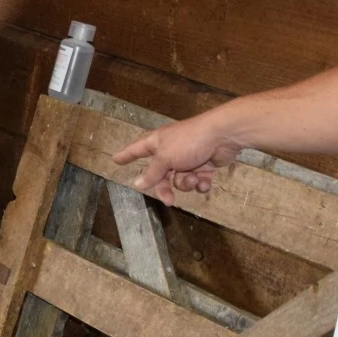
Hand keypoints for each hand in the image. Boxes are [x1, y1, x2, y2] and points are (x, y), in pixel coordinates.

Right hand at [112, 109, 242, 203]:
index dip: (126, 155)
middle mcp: (170, 150)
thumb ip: (152, 173)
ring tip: (194, 178)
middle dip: (165, 187)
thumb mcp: (165, 158)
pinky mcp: (204, 164)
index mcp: (157, 143)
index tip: (115, 160)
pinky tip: (205, 181)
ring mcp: (188, 158)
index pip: (136, 150)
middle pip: (160, 174)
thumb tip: (137, 183)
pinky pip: (197, 180)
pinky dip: (201, 183)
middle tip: (168, 200)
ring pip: (180, 179)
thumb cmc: (189, 142)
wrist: (222, 136)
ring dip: (186, 182)